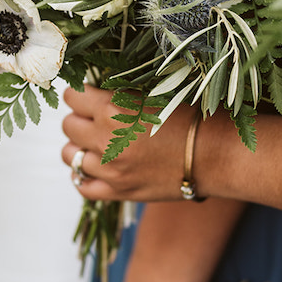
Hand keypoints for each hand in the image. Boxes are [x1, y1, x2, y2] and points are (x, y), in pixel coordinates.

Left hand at [60, 84, 194, 202]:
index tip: (87, 95)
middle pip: (68, 125)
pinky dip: (83, 175)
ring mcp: (110, 169)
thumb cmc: (189, 118)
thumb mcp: (152, 95)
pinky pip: (82, 186)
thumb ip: (120, 94)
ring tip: (93, 142)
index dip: (80, 93)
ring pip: (69, 155)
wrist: (214, 154)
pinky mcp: (118, 191)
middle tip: (93, 117)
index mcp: (112, 109)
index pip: (73, 96)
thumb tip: (94, 89)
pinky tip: (95, 167)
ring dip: (78, 146)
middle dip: (78, 118)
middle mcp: (105, 139)